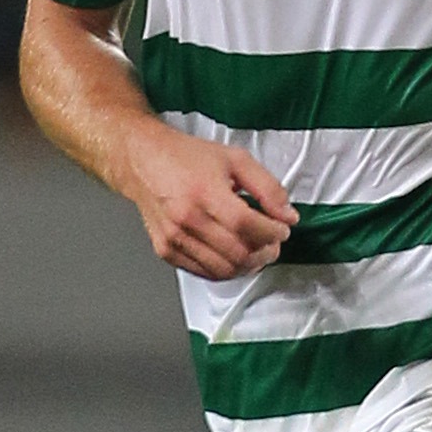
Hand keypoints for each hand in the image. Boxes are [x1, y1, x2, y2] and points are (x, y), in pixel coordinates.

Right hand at [129, 127, 295, 277]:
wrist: (143, 161)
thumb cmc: (186, 158)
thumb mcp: (235, 159)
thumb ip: (267, 187)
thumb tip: (287, 215)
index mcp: (204, 192)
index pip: (247, 225)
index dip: (273, 232)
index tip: (282, 228)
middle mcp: (186, 218)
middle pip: (238, 252)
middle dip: (265, 252)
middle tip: (273, 242)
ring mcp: (174, 238)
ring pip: (224, 269)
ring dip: (249, 265)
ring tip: (257, 250)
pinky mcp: (166, 250)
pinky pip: (204, 272)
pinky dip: (226, 269)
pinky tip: (234, 255)